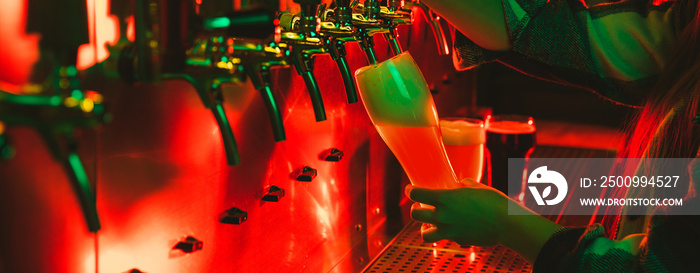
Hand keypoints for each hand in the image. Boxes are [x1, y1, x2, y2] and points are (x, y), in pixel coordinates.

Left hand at [406, 179, 562, 262]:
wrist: (506, 223)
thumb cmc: (493, 201)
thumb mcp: (476, 186)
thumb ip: (463, 185)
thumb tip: (459, 184)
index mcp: (445, 198)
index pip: (416, 194)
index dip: (410, 190)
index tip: (410, 189)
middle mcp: (443, 215)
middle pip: (414, 215)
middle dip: (415, 209)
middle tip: (421, 206)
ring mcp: (449, 230)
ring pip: (425, 234)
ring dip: (425, 228)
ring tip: (430, 223)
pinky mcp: (458, 240)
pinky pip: (445, 239)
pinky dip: (446, 234)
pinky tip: (453, 228)